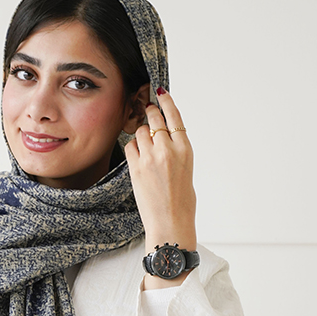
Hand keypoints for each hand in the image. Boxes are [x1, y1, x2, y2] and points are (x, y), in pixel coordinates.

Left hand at [125, 91, 196, 287]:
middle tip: (146, 112)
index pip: (174, 115)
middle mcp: (168, 149)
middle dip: (149, 114)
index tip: (160, 92)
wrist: (170, 223)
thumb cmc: (181, 202)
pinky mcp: (136, 168)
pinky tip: (137, 157)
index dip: (166, 101)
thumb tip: (164, 138)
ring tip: (145, 149)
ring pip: (139, 131)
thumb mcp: (186, 170)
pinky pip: (130, 147)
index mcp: (185, 149)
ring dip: (140, 135)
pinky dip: (132, 148)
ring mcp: (151, 158)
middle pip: (154, 118)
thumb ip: (176, 151)